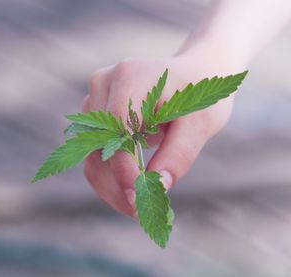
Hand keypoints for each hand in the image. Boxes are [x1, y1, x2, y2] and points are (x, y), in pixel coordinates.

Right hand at [82, 43, 245, 216]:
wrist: (195, 73)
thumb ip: (179, 153)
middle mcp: (104, 83)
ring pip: (89, 152)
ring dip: (109, 184)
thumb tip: (159, 187)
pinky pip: (94, 151)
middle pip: (95, 144)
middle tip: (137, 212)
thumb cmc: (201, 94)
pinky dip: (109, 175)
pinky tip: (130, 190)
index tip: (139, 198)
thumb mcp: (201, 123)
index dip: (124, 167)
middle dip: (114, 183)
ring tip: (136, 206)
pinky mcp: (96, 113)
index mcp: (130, 75)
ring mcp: (96, 97)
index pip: (116, 128)